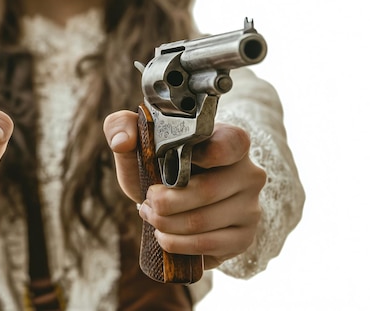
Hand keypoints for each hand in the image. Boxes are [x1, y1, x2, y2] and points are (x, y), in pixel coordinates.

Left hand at [103, 110, 264, 268]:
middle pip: (206, 191)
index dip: (205, 154)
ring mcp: (250, 208)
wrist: (178, 200)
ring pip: (201, 222)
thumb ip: (122, 126)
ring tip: (151, 216)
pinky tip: (164, 234)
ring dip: (165, 223)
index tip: (175, 164)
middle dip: (165, 201)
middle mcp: (249, 173)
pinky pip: (206, 246)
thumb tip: (122, 141)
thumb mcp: (141, 143)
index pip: (232, 143)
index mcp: (231, 141)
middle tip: (148, 200)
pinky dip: (176, 243)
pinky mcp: (242, 238)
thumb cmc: (162, 165)